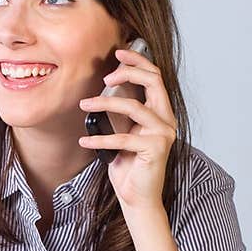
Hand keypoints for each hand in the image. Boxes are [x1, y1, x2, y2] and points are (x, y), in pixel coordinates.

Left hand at [77, 46, 176, 211]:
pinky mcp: (155, 149)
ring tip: (85, 105)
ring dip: (105, 103)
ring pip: (133, 106)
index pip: (154, 76)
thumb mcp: (123, 133)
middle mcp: (167, 119)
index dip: (138, 61)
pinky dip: (100, 140)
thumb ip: (121, 113)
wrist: (138, 198)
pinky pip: (122, 138)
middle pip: (153, 81)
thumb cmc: (129, 166)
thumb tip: (103, 90)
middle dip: (127, 72)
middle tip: (104, 77)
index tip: (119, 52)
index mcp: (161, 112)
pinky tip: (84, 142)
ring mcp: (163, 134)